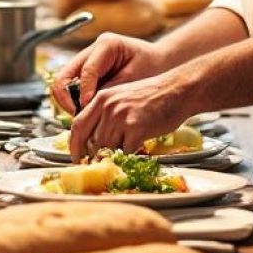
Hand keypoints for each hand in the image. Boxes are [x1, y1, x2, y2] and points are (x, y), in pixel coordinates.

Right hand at [50, 33, 167, 114]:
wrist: (161, 63)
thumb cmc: (152, 69)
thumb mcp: (134, 80)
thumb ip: (111, 90)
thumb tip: (90, 107)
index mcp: (106, 45)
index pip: (87, 70)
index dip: (84, 92)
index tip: (87, 108)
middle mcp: (92, 50)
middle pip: (64, 75)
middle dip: (67, 98)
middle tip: (78, 116)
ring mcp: (86, 60)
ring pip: (64, 82)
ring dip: (69, 101)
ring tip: (82, 117)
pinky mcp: (86, 72)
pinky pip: (73, 88)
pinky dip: (75, 101)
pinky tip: (86, 113)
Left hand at [67, 72, 193, 161]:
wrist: (177, 90)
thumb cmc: (153, 96)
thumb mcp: (122, 98)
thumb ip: (106, 114)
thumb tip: (95, 141)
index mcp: (101, 98)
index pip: (78, 125)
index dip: (75, 145)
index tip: (77, 156)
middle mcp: (107, 106)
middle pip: (92, 140)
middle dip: (96, 155)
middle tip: (102, 162)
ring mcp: (121, 117)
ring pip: (108, 147)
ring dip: (115, 155)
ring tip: (124, 153)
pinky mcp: (136, 128)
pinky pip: (126, 151)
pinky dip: (130, 155)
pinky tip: (137, 150)